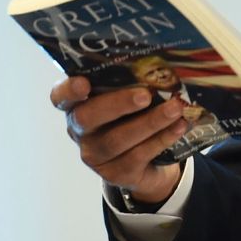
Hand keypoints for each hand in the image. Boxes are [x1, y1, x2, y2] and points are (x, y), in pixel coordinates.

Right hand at [50, 76, 185, 203]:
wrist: (149, 163)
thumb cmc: (135, 118)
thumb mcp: (129, 99)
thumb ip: (132, 84)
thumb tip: (161, 65)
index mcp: (77, 106)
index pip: (60, 97)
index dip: (68, 90)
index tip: (83, 83)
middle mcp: (81, 132)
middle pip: (87, 118)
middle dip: (117, 104)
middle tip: (146, 95)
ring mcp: (95, 155)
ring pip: (117, 139)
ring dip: (150, 122)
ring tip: (175, 109)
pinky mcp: (116, 174)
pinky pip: (138, 156)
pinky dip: (161, 139)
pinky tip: (180, 127)